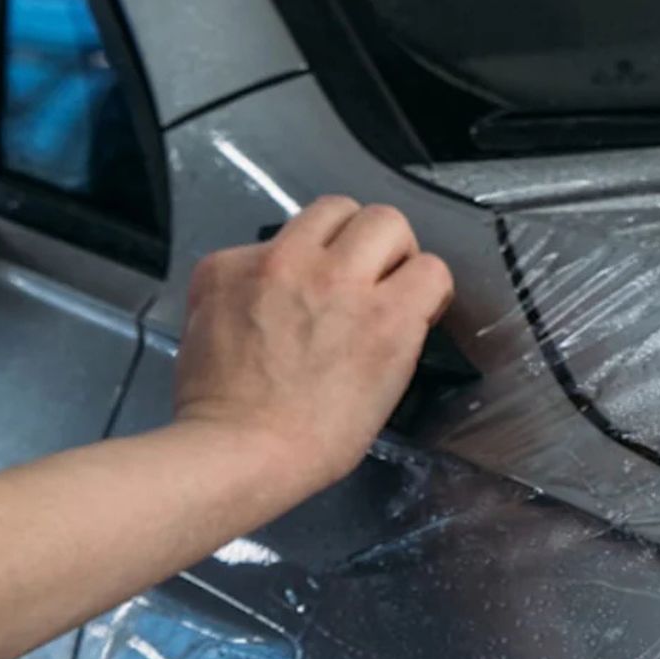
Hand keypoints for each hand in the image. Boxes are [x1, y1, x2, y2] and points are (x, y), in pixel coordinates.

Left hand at [173, 196, 453, 494]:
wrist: (235, 450)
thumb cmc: (319, 439)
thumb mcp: (387, 387)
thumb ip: (395, 330)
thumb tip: (387, 303)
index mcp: (386, 315)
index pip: (432, 266)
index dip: (424, 289)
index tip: (408, 308)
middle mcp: (336, 276)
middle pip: (386, 219)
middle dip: (387, 250)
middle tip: (367, 282)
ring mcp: (276, 262)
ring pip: (329, 208)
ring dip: (336, 238)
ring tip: (318, 274)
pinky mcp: (227, 264)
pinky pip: (266, 242)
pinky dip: (271, 267)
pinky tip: (259, 303)